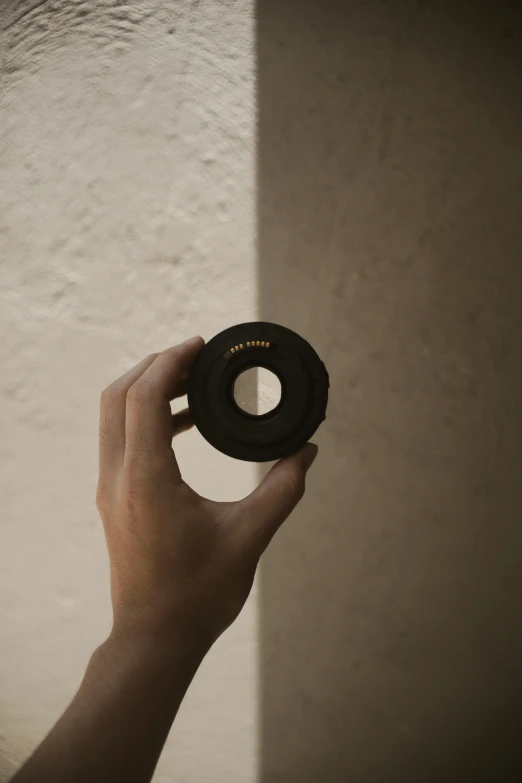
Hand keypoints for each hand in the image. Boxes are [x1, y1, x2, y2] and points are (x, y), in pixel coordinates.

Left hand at [96, 337, 317, 651]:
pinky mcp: (113, 499)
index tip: (200, 345)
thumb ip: (283, 488)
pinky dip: (145, 418)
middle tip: (196, 358)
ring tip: (192, 385)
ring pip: (113, 416)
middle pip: (118, 395)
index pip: (144, 396)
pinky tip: (183, 424)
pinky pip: (120, 439)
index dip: (170, 361)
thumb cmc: (199, 592)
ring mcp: (110, 488)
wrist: (156, 637)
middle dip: (154, 366)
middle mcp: (118, 477)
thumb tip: (308, 451)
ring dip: (146, 390)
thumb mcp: (250, 536)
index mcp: (148, 478)